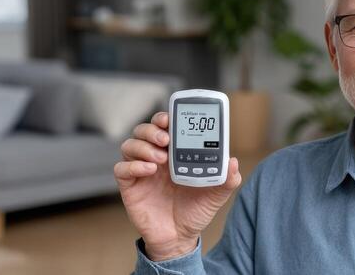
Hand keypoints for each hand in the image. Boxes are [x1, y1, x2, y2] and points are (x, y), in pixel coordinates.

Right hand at [114, 112, 241, 260]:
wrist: (179, 237)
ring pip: (130, 145)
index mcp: (175, 153)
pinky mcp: (130, 186)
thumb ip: (227, 179)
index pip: (166, 127)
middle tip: (166, 138)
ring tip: (161, 158)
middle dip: (153, 129)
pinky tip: (149, 170)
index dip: (166, 118)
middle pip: (144, 131)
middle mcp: (156, 158)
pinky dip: (133, 165)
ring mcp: (141, 171)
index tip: (171, 117)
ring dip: (144, 146)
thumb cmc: (195, 211)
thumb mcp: (216, 195)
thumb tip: (233, 162)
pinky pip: (121, 169)